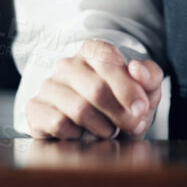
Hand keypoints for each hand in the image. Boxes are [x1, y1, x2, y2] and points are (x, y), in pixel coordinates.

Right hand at [24, 39, 162, 140]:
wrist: (96, 132)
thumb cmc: (123, 106)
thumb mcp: (145, 91)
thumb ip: (150, 76)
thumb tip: (137, 68)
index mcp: (93, 51)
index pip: (108, 60)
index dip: (128, 88)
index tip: (142, 109)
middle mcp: (67, 65)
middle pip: (96, 89)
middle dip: (120, 113)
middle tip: (133, 126)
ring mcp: (49, 86)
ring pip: (79, 109)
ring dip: (102, 127)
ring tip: (111, 131)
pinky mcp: (35, 108)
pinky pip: (58, 124)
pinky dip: (78, 135)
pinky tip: (84, 134)